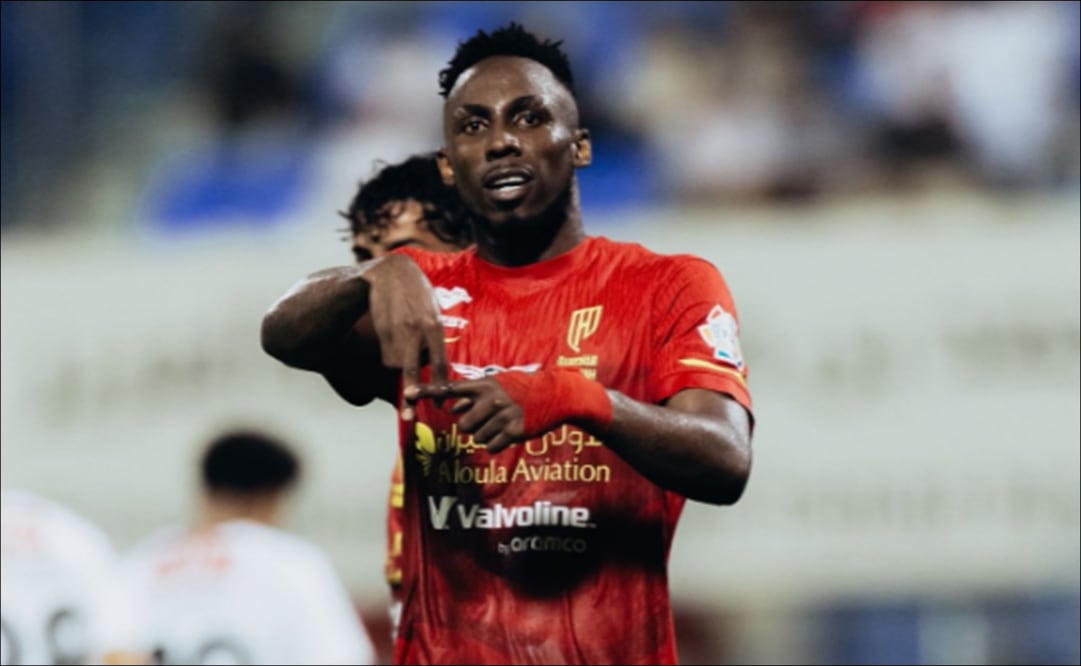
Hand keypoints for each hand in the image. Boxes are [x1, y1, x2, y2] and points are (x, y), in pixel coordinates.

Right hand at [365, 254, 447, 417]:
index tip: (438, 403)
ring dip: (399, 363)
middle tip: (409, 417)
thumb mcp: (431, 312)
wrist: (389, 273)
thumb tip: (433, 368)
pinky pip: (386, 354)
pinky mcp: (380, 331)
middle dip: (411, 395)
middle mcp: (416, 330)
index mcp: (434, 326)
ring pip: (396, 363)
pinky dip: (389, 353)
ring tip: (402, 339)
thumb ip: (434, 338)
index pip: (439, 363)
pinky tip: (392, 334)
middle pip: (412, 370)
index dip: (439, 386)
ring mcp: (396, 331)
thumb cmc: (417, 296)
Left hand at [405, 369, 612, 452]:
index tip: (406, 393)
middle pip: (463, 425)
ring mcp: (503, 415)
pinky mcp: (514, 431)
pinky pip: (491, 447)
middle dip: (473, 426)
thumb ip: (473, 395)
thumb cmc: (523, 389)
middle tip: (490, 419)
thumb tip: (451, 409)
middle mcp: (491, 399)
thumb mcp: (498, 385)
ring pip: (477, 438)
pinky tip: (510, 432)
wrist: (557, 395)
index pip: (450, 389)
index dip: (426, 391)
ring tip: (503, 423)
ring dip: (487, 435)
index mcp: (484, 385)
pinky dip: (497, 444)